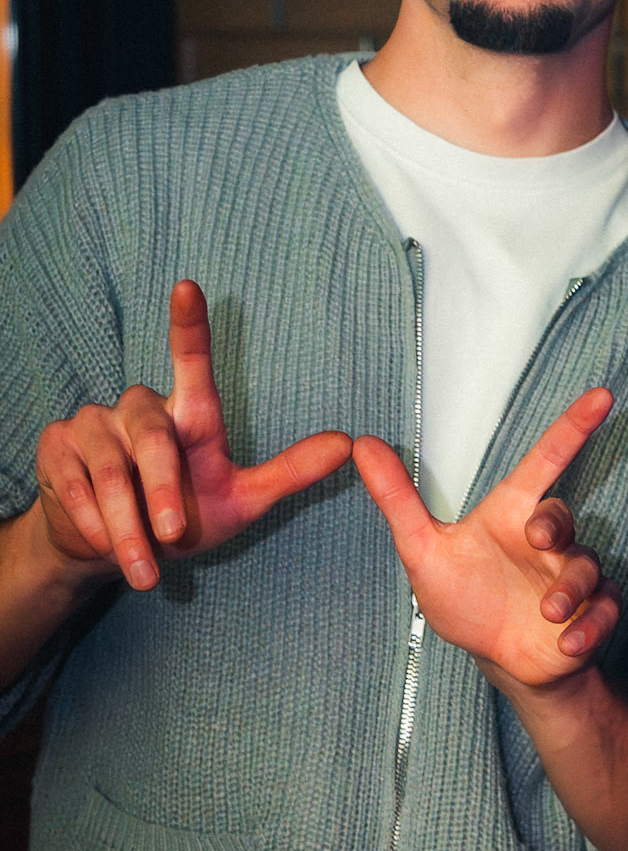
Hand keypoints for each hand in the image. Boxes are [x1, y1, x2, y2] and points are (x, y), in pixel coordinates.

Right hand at [34, 280, 352, 590]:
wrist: (112, 552)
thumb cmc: (182, 518)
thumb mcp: (241, 500)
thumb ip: (290, 472)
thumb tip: (347, 443)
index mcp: (188, 415)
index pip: (190, 362)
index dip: (188, 325)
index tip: (188, 287)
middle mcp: (140, 408)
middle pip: (154, 437)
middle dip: (163, 490)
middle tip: (171, 536)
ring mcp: (94, 424)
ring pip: (112, 468)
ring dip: (126, 523)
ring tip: (143, 563)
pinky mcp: (57, 447)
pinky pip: (75, 483)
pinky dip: (93, 521)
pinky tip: (104, 544)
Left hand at [353, 389, 620, 690]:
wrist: (496, 658)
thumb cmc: (464, 597)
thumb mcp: (423, 550)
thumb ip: (397, 499)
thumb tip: (363, 443)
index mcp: (513, 513)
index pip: (546, 460)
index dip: (573, 427)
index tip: (601, 395)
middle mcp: (547, 540)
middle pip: (563, 514)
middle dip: (554, 524)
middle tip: (537, 540)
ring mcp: (571, 575)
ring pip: (587, 566)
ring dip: (570, 590)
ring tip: (548, 613)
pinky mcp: (590, 612)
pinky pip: (605, 609)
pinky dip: (589, 627)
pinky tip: (567, 643)